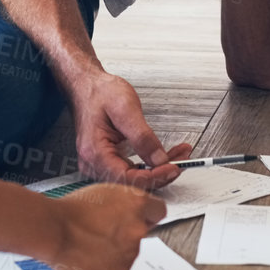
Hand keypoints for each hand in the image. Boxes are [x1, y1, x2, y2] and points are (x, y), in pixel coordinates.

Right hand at [48, 183, 166, 269]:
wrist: (53, 231)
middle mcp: (137, 231)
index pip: (158, 211)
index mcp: (137, 205)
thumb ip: (128, 202)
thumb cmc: (72, 209)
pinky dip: (104, 265)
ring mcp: (128, 255)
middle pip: (139, 234)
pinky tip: (89, 255)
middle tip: (101, 228)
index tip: (139, 216)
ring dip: (114, 250)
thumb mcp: (104, 191)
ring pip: (126, 253)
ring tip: (90, 242)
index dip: (145, 213)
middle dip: (125, 232)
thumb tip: (137, 212)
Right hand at [71, 71, 191, 188]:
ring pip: (134, 179)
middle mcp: (93, 164)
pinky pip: (131, 171)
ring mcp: (99, 165)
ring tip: (177, 155)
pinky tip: (163, 158)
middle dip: (161, 173)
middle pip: (133, 183)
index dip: (155, 176)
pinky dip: (150, 166)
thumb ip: (143, 136)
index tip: (174, 167)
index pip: (129, 178)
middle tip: (182, 159)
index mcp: (95, 152)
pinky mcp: (107, 162)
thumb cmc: (99, 93)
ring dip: (158, 170)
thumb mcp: (125, 108)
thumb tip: (159, 159)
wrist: (86, 86)